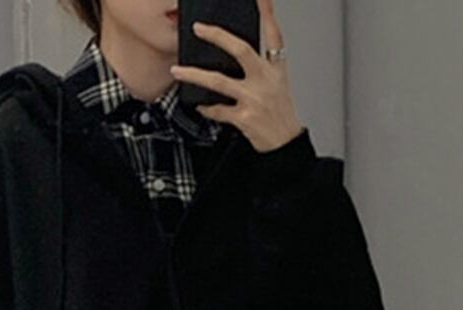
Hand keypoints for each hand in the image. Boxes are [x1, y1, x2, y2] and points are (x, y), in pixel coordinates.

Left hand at [168, 0, 304, 152]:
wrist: (284, 144)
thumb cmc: (279, 113)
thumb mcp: (278, 83)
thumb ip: (260, 65)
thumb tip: (231, 53)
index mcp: (275, 69)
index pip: (274, 35)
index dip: (267, 12)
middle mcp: (265, 81)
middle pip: (240, 50)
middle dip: (217, 36)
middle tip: (198, 28)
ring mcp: (254, 99)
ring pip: (218, 81)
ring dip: (194, 75)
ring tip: (178, 71)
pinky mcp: (244, 119)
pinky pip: (218, 110)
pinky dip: (206, 108)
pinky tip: (199, 104)